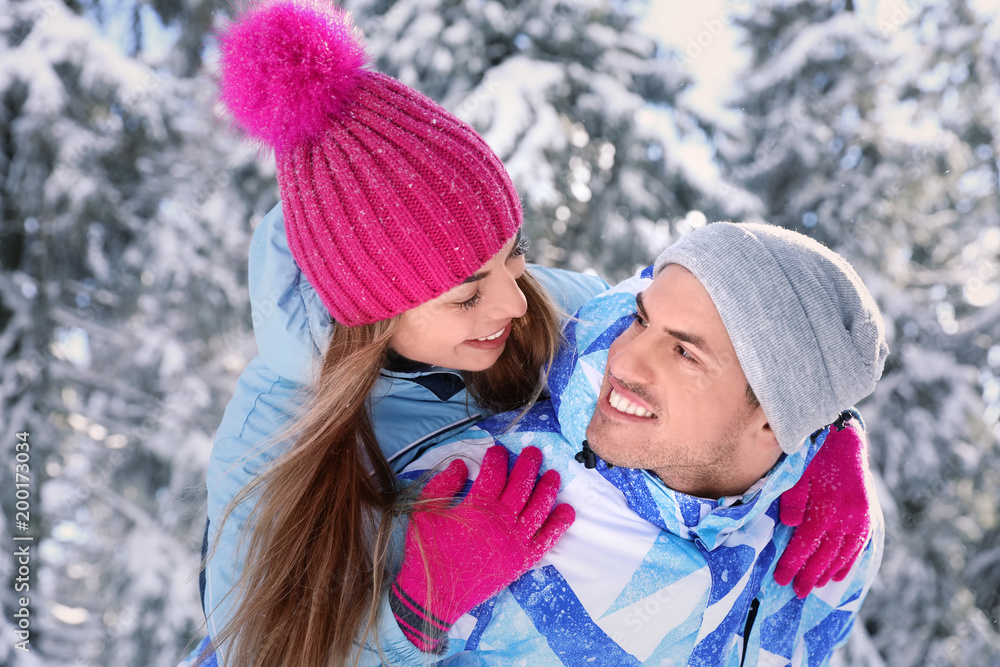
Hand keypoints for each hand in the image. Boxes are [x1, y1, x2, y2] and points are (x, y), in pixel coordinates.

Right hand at [390, 445, 574, 652]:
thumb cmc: (428, 553)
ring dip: (547, 489)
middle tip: (533, 452)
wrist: (437, 595)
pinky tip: (566, 510)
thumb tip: (461, 465)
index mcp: (477, 507)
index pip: (494, 474)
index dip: (498, 459)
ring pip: (538, 508)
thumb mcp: (425, 513)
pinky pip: (546, 539)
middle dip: (528, 465)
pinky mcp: (522, 560)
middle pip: (521, 486)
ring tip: (553, 474)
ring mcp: (515, 541)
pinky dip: (559, 524)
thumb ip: (442, 485)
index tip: (499, 450)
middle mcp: (500, 521)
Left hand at [773, 416, 870, 597]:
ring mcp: (858, 520)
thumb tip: (789, 526)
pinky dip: (849, 562)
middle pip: (823, 557)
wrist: (844, 441)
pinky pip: (858, 546)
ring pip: (842, 555)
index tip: (780, 579)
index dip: (792, 565)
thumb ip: (793, 502)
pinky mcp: (865, 517)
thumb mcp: (797, 475)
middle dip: (809, 576)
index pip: (804, 547)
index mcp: (824, 511)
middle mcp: (844, 520)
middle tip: (797, 591)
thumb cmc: (812, 458)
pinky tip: (839, 574)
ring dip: (828, 573)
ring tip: (816, 586)